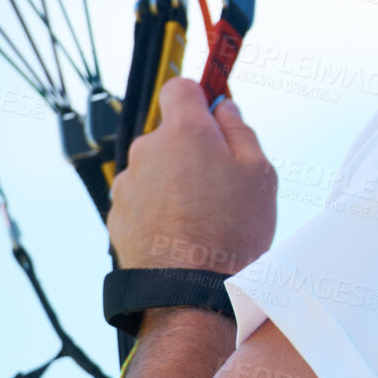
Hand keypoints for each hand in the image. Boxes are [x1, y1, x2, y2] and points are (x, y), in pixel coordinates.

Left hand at [108, 78, 276, 274]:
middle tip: (220, 183)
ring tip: (201, 217)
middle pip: (169, 134)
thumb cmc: (234, 230)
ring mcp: (128, 183)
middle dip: (191, 150)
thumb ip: (241, 131)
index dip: (198, 98)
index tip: (213, 116)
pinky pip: (142, 199)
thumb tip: (225, 110)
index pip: (180, 87)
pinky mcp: (117, 214)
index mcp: (184, 131)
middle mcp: (147, 150)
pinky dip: (159, 209)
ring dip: (173, 181)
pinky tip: (181, 233)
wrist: (191, 290)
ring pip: (155, 168)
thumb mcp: (260, 173)